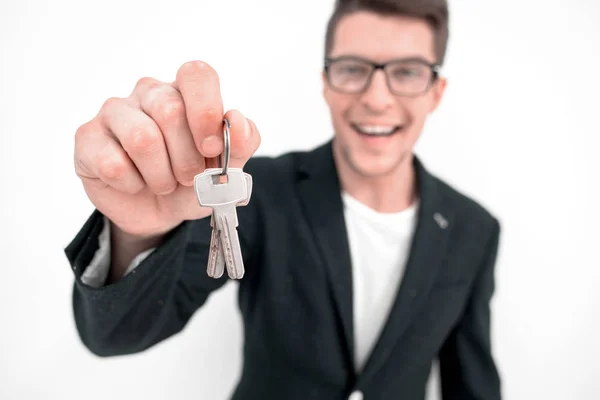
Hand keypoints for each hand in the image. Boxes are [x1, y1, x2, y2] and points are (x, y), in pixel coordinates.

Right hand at [73, 61, 260, 238]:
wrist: (159, 213)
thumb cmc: (192, 182)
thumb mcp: (227, 169)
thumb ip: (242, 142)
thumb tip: (235, 119)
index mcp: (185, 92)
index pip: (196, 74)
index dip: (207, 111)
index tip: (212, 148)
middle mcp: (149, 93)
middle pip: (170, 110)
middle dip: (187, 158)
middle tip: (188, 178)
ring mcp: (114, 111)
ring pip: (142, 138)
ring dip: (161, 175)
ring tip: (164, 184)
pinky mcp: (87, 137)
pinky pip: (113, 164)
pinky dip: (133, 186)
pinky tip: (135, 184)